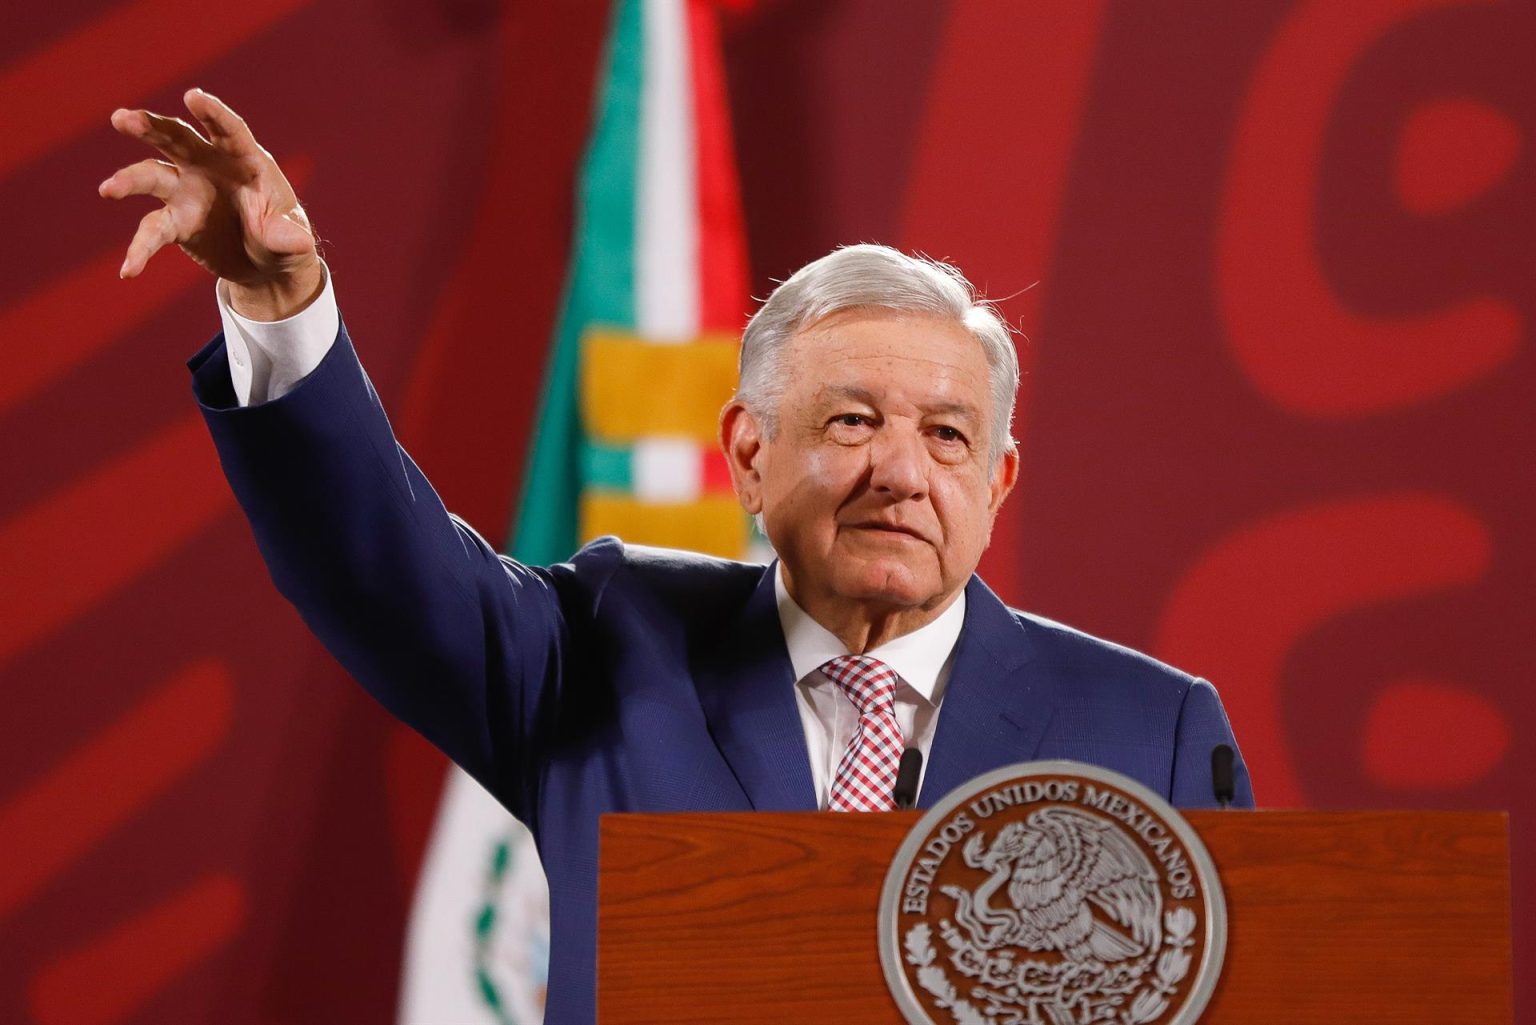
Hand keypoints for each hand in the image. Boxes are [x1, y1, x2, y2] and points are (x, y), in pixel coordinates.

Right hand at [100, 88, 322, 320]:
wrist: (265, 266)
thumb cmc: (282, 238)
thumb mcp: (291, 240)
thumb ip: (287, 236)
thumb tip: (296, 241)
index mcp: (244, 159)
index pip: (228, 130)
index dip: (213, 113)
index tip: (193, 97)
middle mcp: (208, 166)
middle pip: (175, 137)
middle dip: (149, 126)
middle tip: (123, 119)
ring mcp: (186, 191)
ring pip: (151, 175)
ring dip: (129, 180)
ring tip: (108, 190)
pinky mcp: (175, 222)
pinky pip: (151, 231)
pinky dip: (140, 250)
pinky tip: (129, 270)